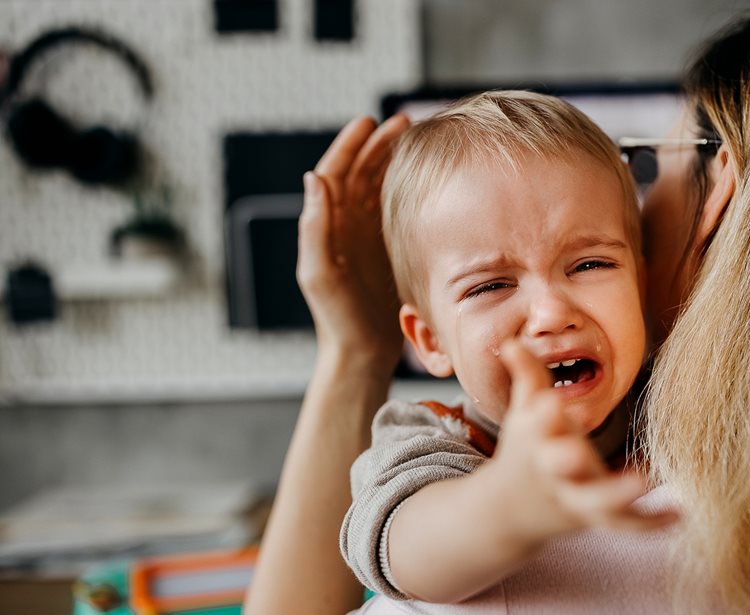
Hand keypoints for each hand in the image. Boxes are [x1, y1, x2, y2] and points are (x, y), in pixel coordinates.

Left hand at [296, 115, 409, 371]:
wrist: (361, 351)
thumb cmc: (337, 317)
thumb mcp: (319, 272)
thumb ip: (314, 227)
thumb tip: (314, 178)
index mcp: (327, 225)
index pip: (335, 173)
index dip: (350, 145)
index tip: (369, 122)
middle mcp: (345, 225)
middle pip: (361, 172)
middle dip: (379, 145)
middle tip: (404, 123)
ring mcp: (366, 236)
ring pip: (379, 186)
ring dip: (393, 161)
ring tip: (416, 141)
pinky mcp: (386, 249)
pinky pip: (395, 208)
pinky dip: (406, 188)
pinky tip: (425, 178)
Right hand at [492, 341, 676, 539]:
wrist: (507, 513)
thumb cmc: (525, 450)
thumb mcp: (523, 413)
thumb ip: (527, 375)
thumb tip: (511, 340)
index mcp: (535, 442)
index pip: (536, 426)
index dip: (543, 416)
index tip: (551, 402)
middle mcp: (553, 472)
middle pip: (559, 467)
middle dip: (567, 460)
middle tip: (580, 452)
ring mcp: (574, 498)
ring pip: (595, 500)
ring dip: (617, 493)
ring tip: (644, 482)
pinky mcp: (595, 517)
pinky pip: (625, 522)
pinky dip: (650, 521)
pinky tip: (680, 513)